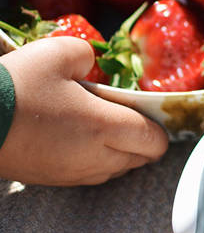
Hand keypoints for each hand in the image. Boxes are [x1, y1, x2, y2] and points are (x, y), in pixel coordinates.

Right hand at [0, 37, 168, 185]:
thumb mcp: (57, 52)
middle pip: (139, 159)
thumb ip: (88, 55)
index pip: (154, 141)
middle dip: (142, 138)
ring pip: (115, 170)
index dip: (159, 127)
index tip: (150, 110)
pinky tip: (76, 137)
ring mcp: (71, 174)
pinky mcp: (51, 181)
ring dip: (119, 150)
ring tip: (100, 123)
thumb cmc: (15, 87)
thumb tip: (92, 66)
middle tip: (126, 113)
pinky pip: (88, 175)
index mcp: (102, 127)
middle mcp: (93, 158)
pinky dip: (94, 159)